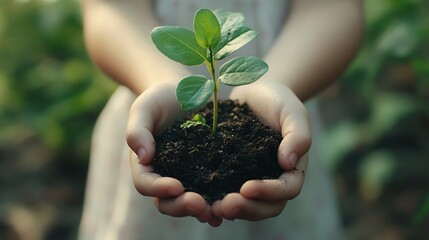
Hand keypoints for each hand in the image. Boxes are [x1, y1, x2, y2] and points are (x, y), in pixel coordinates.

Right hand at [126, 81, 222, 226]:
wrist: (185, 93)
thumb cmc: (159, 100)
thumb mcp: (144, 109)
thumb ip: (138, 130)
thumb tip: (143, 157)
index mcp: (145, 165)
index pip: (146, 183)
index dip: (159, 188)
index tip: (176, 186)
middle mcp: (165, 176)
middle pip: (167, 201)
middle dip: (182, 206)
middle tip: (199, 205)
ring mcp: (186, 177)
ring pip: (189, 202)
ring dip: (201, 210)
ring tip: (215, 212)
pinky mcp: (206, 173)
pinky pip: (211, 191)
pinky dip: (218, 201)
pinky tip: (232, 203)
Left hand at [212, 81, 310, 220]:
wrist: (256, 92)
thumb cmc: (279, 101)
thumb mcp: (292, 112)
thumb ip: (298, 136)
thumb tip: (289, 164)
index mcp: (291, 170)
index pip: (286, 190)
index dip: (268, 192)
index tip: (247, 188)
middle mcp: (272, 181)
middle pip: (265, 207)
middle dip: (246, 208)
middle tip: (225, 205)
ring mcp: (250, 180)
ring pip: (245, 205)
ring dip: (229, 210)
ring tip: (211, 207)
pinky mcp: (231, 175)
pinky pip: (224, 192)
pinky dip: (214, 199)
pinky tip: (198, 198)